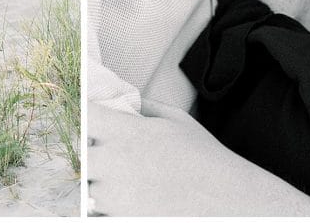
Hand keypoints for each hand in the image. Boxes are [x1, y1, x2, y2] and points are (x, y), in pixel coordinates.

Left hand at [87, 99, 309, 216]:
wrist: (230, 202)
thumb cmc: (207, 159)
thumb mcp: (178, 122)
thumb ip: (146, 109)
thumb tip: (126, 100)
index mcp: (129, 133)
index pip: (87, 115)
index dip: (86, 115)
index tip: (92, 118)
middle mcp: (116, 162)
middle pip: (80, 154)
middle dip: (88, 154)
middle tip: (103, 155)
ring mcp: (117, 196)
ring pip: (87, 188)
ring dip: (97, 184)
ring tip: (119, 181)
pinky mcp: (123, 219)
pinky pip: (98, 214)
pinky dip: (105, 209)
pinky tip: (124, 201)